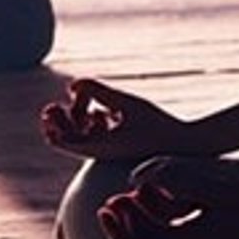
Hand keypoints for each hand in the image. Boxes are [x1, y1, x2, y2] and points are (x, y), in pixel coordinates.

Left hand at [41, 77, 193, 162]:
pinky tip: (98, 113)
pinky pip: (100, 139)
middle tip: (52, 106)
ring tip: (78, 102)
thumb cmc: (157, 124)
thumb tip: (71, 84)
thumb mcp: (126, 102)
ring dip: (79, 121)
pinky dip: (94, 125)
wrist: (186, 146)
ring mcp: (112, 152)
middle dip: (62, 122)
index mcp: (100, 148)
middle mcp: (103, 154)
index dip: (53, 125)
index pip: (63, 143)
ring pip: (85, 139)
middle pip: (71, 141)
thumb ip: (99, 91)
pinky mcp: (122, 148)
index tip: (51, 107)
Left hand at [98, 161, 238, 238]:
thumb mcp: (221, 191)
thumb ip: (181, 181)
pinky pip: (180, 234)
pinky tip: (159, 193)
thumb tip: (139, 177)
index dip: (121, 229)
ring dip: (143, 221)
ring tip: (129, 195)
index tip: (108, 205)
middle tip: (109, 204)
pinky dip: (164, 217)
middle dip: (125, 228)